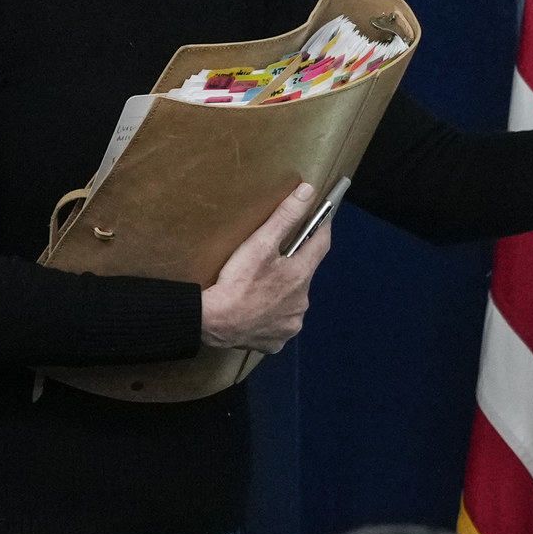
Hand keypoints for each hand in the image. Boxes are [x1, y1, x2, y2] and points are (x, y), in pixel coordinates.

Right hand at [199, 182, 329, 353]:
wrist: (211, 322)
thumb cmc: (236, 281)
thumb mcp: (259, 244)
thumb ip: (285, 217)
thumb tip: (308, 191)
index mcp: (302, 276)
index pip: (322, 244)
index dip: (321, 228)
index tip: (320, 217)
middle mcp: (303, 302)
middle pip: (304, 275)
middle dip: (293, 265)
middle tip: (273, 260)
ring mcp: (291, 324)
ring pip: (291, 302)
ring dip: (282, 293)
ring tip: (260, 288)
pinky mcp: (277, 342)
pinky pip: (278, 325)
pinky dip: (270, 316)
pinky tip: (255, 311)